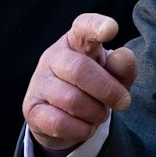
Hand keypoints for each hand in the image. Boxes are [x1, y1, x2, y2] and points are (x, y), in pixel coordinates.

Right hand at [25, 14, 137, 151]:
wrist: (65, 115)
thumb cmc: (94, 87)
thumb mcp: (114, 76)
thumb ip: (122, 67)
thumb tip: (124, 57)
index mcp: (76, 41)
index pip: (83, 27)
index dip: (96, 26)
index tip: (111, 29)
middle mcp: (53, 56)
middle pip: (79, 70)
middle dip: (108, 90)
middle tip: (124, 102)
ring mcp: (39, 82)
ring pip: (71, 100)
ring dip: (95, 113)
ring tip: (100, 114)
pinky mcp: (31, 109)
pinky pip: (59, 123)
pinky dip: (81, 129)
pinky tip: (86, 127)